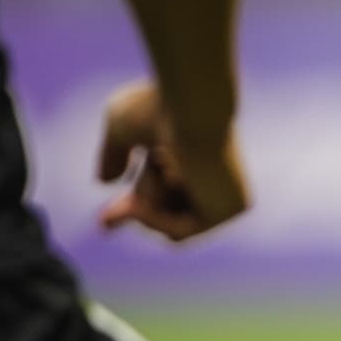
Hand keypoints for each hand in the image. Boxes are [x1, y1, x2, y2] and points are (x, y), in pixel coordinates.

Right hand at [95, 81, 249, 241]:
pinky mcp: (235, 206)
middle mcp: (219, 173)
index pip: (168, 190)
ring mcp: (230, 191)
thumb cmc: (157, 109)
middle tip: (105, 223)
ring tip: (156, 162)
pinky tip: (164, 182)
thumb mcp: (122, 126)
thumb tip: (105, 181)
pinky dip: (160, 215)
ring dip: (147, 198)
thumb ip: (113, 152)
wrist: (192, 107)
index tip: (107, 222)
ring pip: (168, 220)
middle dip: (134, 213)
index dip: (137, 205)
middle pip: (169, 210)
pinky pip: (180, 233)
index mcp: (200, 151)